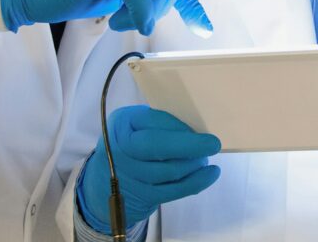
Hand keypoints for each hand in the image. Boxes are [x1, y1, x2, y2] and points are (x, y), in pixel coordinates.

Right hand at [78, 105, 221, 233]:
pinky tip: (209, 174)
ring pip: (168, 171)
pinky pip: (172, 191)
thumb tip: (195, 129)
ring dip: (193, 164)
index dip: (177, 126)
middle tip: (213, 144)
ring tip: (205, 158)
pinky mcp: (140, 196)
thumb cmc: (131, 143)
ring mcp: (128, 175)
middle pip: (155, 147)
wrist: (104, 180)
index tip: (199, 128)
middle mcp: (120, 148)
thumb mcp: (137, 125)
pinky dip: (195, 182)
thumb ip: (159, 124)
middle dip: (188, 146)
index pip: (151, 121)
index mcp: (121, 124)